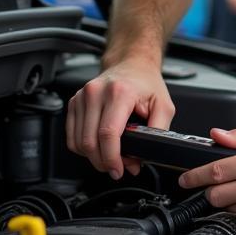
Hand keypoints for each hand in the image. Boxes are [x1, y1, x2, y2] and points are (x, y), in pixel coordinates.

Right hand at [66, 55, 174, 178]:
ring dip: (93, 158)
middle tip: (118, 167)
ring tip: (110, 157)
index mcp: (119, 92)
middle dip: (104, 162)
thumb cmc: (146, 83)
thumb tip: (142, 156)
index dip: (112, 158)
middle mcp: (96, 92)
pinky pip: (72, 137)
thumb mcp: (163, 105)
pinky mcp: (74, 102)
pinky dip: (83, 149)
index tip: (119, 170)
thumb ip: (158, 131)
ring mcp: (82, 96)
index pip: (108, 133)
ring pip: (78, 142)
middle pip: (90, 142)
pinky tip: (98, 148)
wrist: (132, 64)